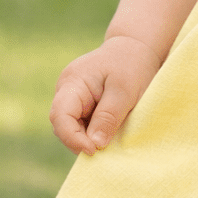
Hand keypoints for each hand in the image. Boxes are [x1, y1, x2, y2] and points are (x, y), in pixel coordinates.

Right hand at [49, 36, 161, 154]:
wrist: (136, 48)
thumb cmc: (132, 65)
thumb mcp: (125, 91)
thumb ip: (108, 116)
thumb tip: (95, 144)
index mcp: (73, 82)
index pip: (60, 115)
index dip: (72, 137)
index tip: (94, 150)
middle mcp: (66, 89)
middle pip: (62, 124)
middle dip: (80, 140)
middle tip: (105, 150)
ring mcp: (72, 95)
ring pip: (71, 126)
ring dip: (87, 137)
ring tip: (110, 139)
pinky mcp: (81, 102)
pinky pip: (81, 122)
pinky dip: (92, 131)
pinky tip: (108, 132)